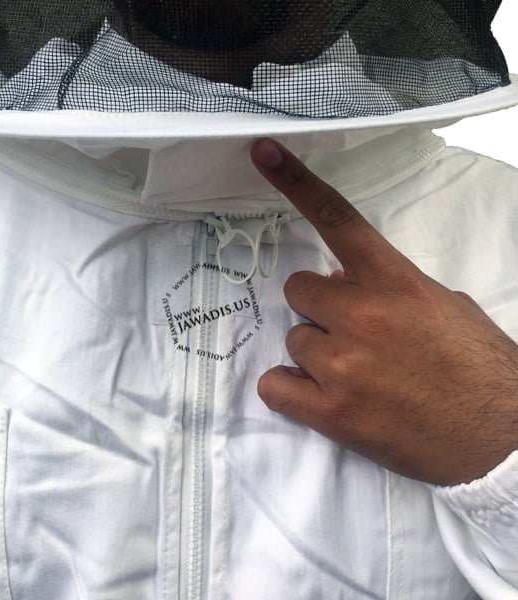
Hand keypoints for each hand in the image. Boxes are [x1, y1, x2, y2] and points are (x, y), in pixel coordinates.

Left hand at [250, 138, 517, 485]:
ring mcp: (342, 363)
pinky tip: (320, 398)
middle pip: (298, 290)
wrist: (503, 439)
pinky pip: (274, 385)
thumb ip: (392, 288)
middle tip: (349, 333)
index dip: (296, 182)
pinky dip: (290, 390)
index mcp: (395, 281)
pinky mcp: (331, 412)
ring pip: (293, 338)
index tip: (262, 153)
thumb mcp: (444, 308)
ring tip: (354, 376)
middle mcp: (363, 314)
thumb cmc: (480, 368)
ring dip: (315, 353)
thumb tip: (344, 283)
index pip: (337, 219)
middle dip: (320, 309)